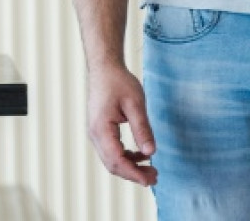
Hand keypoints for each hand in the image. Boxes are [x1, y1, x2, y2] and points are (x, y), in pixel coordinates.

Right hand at [86, 63, 157, 186]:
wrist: (105, 69)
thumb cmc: (119, 82)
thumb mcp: (135, 103)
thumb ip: (142, 128)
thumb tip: (151, 152)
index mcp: (101, 129)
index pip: (117, 160)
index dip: (134, 173)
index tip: (150, 180)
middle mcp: (95, 135)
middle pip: (113, 164)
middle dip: (134, 174)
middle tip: (155, 178)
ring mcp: (96, 134)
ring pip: (112, 159)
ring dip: (131, 166)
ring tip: (151, 170)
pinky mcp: (101, 131)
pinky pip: (112, 150)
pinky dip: (126, 156)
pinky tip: (142, 155)